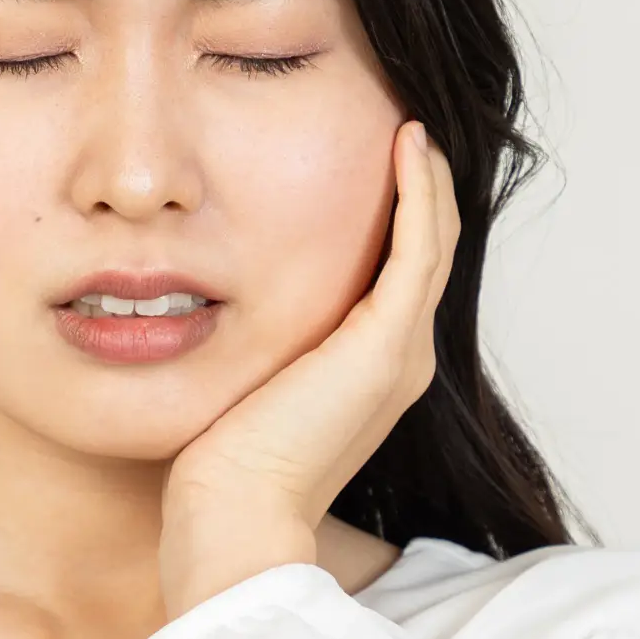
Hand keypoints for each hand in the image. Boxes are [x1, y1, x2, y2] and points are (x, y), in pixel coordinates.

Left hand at [159, 118, 460, 616]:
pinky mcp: (387, 340)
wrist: (235, 515)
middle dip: (419, 189)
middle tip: (405, 126)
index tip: (376, 158)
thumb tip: (206, 305)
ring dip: (427, 178)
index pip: (399, 275)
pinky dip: (420, 191)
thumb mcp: (242, 384)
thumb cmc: (220, 470)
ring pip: (433, 241)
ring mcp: (402, 350)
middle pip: (426, 252)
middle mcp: (401, 359)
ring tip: (411, 123)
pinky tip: (407, 142)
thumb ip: (252, 344)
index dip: (397, 215)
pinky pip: (418, 246)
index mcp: (371, 373)